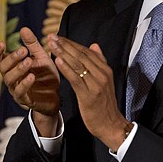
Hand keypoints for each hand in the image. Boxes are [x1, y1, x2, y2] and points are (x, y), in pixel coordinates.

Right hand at [0, 28, 59, 135]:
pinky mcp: (23, 99)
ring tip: (28, 61)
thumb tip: (23, 28)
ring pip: (9, 79)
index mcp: (12, 66)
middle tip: (23, 50)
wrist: (56, 95)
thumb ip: (32, 44)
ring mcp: (15, 89)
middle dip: (12, 58)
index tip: (2, 43)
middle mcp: (10, 77)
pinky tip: (32, 76)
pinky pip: (19, 92)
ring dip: (18, 69)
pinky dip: (25, 83)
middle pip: (2, 68)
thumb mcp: (41, 57)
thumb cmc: (45, 75)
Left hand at [48, 34, 131, 150]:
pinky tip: (57, 61)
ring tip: (51, 44)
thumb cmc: (103, 103)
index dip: (71, 43)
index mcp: (104, 69)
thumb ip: (99, 62)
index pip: (86, 51)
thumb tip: (94, 45)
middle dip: (65, 45)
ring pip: (77, 64)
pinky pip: (76, 79)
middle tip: (51, 36)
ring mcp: (96, 84)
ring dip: (63, 53)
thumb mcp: (104, 80)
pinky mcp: (89, 95)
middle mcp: (101, 74)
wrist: (110, 125)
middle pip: (81, 55)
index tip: (58, 36)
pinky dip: (66, 68)